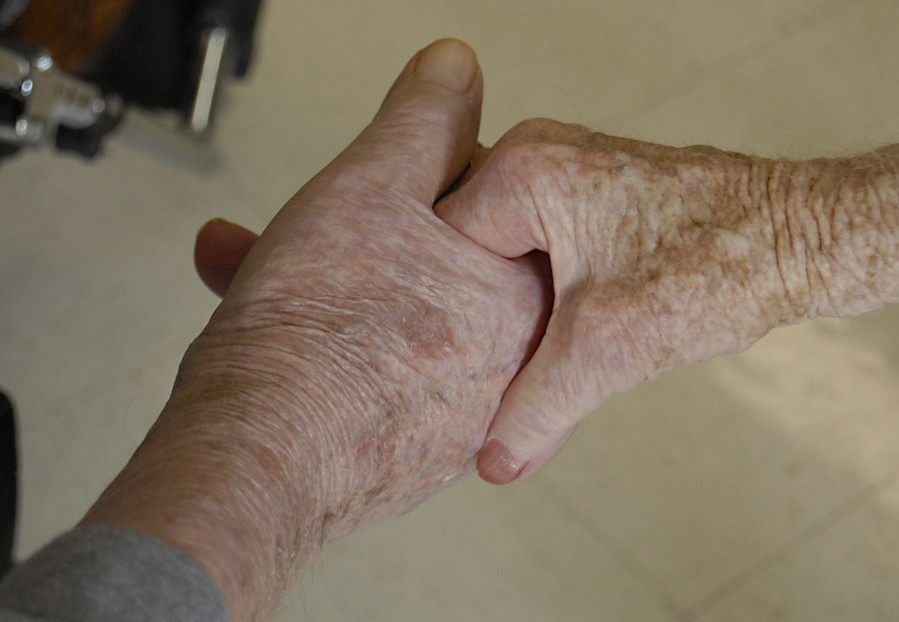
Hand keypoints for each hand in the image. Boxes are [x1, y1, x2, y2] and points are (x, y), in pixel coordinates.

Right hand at [82, 39, 548, 621]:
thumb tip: (457, 69)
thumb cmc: (314, 332)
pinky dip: (338, 354)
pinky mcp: (416, 456)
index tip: (375, 190)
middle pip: (440, 266)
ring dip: (332, 289)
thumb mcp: (371, 183)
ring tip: (268, 277)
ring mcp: (464, 416)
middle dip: (359, 235)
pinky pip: (383, 381)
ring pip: (403, 322)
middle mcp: (511, 361)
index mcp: (520, 290)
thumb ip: (424, 120)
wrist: (257, 458)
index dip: (417, 178)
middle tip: (309, 237)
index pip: (489, 201)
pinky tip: (285, 339)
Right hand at [436, 121, 801, 483]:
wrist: (803, 238)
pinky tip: (561, 333)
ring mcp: (569, 166)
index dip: (449, 322)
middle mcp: (537, 154)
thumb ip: (536, 410)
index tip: (459, 371)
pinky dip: (548, 290)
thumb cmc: (717, 269)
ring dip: (520, 309)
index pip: (436, 254)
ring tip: (527, 359)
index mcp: (522, 172)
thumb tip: (490, 463)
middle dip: (485, 317)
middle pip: (468, 254)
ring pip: (508, 254)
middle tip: (492, 374)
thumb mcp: (608, 353)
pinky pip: (544, 243)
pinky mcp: (598, 189)